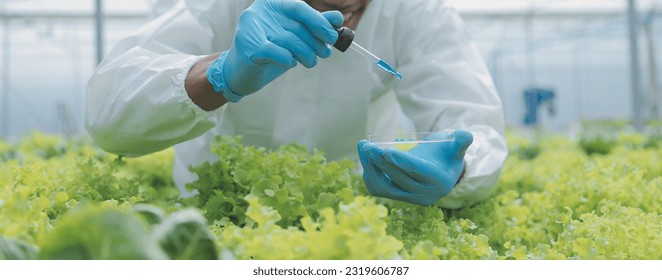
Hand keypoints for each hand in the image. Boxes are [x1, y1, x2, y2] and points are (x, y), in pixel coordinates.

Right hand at [206, 0, 343, 101]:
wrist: (240, 72)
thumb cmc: (270, 52)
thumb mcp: (294, 36)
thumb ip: (313, 25)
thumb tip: (337, 18)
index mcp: (270, 4)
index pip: (300, 7)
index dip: (319, 22)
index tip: (332, 36)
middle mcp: (258, 12)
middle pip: (297, 26)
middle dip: (316, 43)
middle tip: (325, 53)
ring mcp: (251, 28)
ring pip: (290, 41)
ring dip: (307, 55)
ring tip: (310, 61)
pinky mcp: (249, 47)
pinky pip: (280, 53)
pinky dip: (289, 60)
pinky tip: (290, 62)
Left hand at [357, 130, 472, 205]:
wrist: (442, 172)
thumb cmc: (447, 154)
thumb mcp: (456, 146)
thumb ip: (461, 141)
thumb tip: (465, 135)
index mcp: (439, 180)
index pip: (417, 171)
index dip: (401, 160)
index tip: (384, 150)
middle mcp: (424, 194)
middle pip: (397, 177)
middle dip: (379, 160)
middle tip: (366, 145)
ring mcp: (410, 198)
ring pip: (384, 186)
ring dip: (370, 167)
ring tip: (364, 148)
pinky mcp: (398, 198)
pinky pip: (378, 190)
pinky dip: (370, 174)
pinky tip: (367, 160)